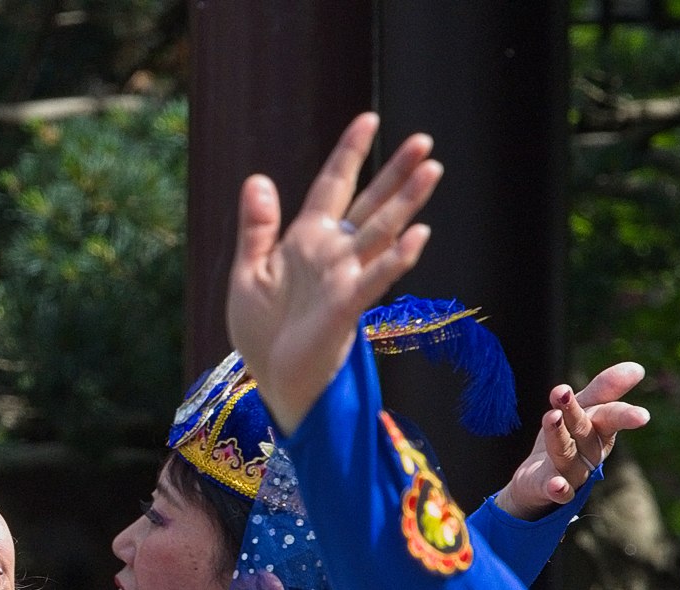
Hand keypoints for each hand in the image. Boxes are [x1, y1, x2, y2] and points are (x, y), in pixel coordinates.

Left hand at [228, 113, 442, 432]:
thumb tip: (258, 178)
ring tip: (432, 170)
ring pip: (380, 232)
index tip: (369, 120)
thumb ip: (257, 228)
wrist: (271, 379)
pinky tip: (417, 235)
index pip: (333, 186)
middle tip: (425, 141)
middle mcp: (332, 253)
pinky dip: (395, 258)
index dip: (350, 153)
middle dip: (395, 172)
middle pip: (370, 203)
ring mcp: (343, 278)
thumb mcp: (247, 272)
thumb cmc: (262, 331)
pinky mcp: (346, 308)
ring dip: (406, 202)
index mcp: (306, 239)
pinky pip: (375, 278)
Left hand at [495, 365, 649, 520]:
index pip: (611, 417)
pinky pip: (557, 491)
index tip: (642, 416)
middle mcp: (589, 452)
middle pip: (583, 430)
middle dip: (575, 413)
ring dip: (558, 436)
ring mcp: (571, 473)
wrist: (538, 482)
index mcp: (600, 430)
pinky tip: (556, 485)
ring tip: (550, 416)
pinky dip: (558, 489)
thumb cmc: (569, 438)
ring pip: (565, 454)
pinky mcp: (550, 489)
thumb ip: (604, 389)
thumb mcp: (584, 409)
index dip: (625, 415)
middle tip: (561, 392)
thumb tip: (638, 368)